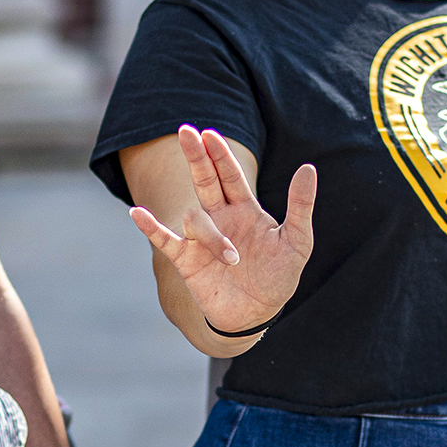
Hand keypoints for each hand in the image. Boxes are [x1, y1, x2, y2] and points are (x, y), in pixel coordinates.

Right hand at [129, 125, 315, 334]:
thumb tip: (308, 168)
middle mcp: (219, 217)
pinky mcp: (187, 260)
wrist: (256, 315)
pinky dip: (150, 227)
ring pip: (194, 218)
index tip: (209, 134)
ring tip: (232, 259)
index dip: (219, 154)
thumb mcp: (297, 242)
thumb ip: (301, 206)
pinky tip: (137, 214)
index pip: (229, 175)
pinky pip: (164, 239)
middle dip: (196, 156)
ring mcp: (201, 237)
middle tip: (187, 131)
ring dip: (211, 235)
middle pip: (204, 179)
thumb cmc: (278, 276)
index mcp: (244, 209)